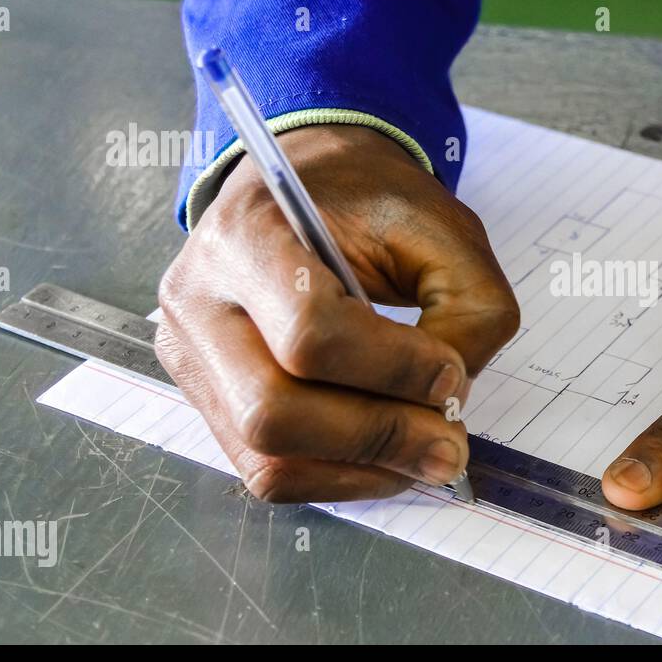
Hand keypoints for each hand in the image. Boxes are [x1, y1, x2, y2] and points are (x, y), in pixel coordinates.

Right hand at [156, 125, 518, 501]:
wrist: (306, 184)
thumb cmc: (370, 201)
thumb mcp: (442, 227)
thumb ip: (470, 309)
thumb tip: (452, 402)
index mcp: (246, 234)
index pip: (309, 332)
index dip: (393, 369)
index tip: (452, 375)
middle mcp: (197, 300)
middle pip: (272, 411)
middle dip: (377, 437)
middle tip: (449, 444)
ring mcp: (192, 356)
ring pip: (265, 457)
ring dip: (361, 469)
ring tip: (425, 452)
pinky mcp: (207, 399)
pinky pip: (265, 471)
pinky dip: (337, 476)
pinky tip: (386, 457)